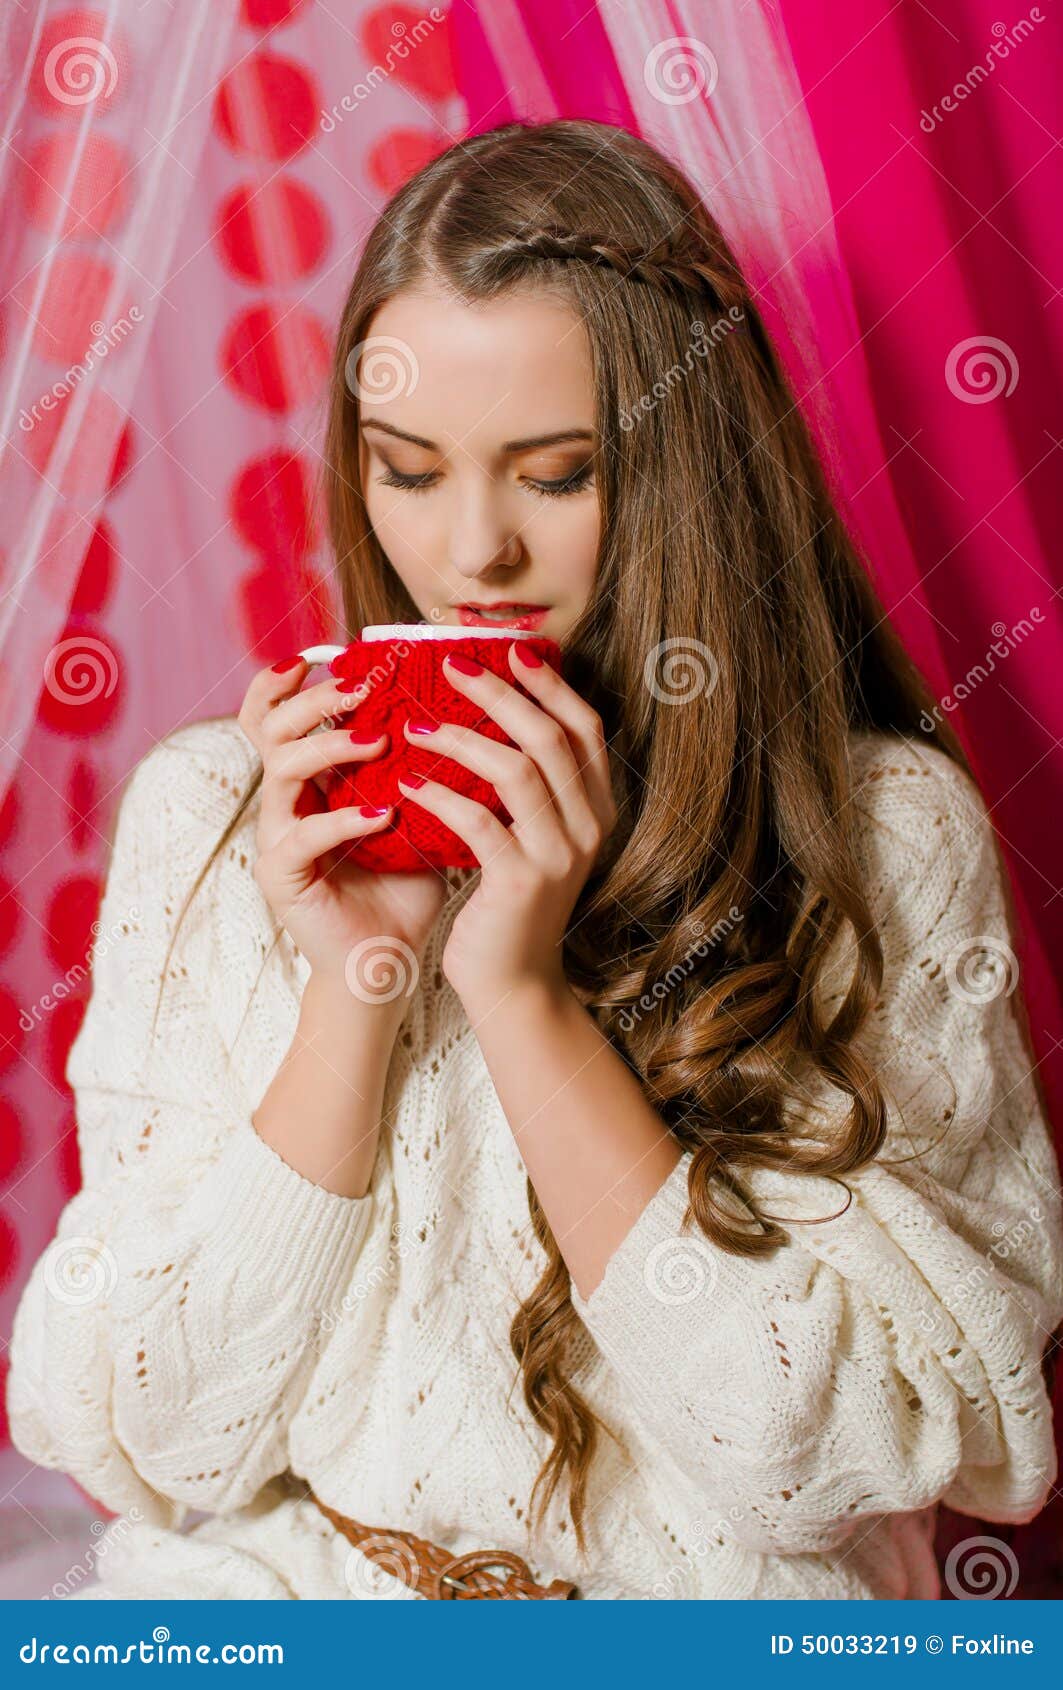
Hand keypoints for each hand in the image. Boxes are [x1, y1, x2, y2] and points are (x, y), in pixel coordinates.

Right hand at [237, 657, 446, 994]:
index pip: (281, 712)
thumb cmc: (406, 883)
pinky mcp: (280, 875)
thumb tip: (479, 706)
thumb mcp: (422, 811)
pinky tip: (385, 815)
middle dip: (316, 699)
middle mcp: (285, 799)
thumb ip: (429, 763)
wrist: (389, 959)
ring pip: (279, 770)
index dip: (293, 679)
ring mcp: (276, 836)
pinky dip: (343, 820)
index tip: (338, 652)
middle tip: (363, 686)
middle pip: (270, 726)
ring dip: (331, 748)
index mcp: (312, 778)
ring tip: (379, 741)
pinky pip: (301, 836)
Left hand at [395, 643, 617, 1014]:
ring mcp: (559, 857)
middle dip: (499, 693)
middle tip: (452, 667)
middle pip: (550, 738)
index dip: (550, 685)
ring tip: (415, 726)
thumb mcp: (532, 836)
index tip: (510, 652)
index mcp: (598, 809)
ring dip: (461, 738)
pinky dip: (440, 795)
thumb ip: (528, 786)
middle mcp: (589, 828)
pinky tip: (407, 784)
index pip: (584, 728)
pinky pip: (478, 822)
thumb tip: (493, 715)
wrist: (512, 983)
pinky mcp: (520, 884)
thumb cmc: (509, 903)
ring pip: (516, 771)